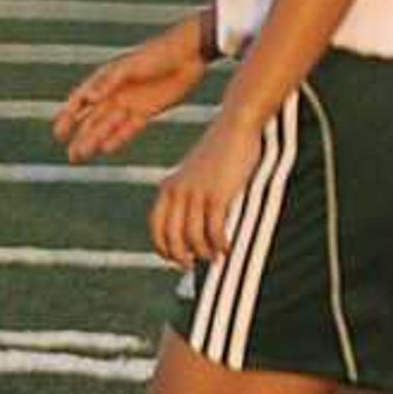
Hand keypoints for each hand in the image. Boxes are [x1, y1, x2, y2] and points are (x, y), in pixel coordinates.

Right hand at [54, 21, 207, 162]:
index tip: (59, 132)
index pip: (80, 100)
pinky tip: (106, 149)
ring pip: (107, 126)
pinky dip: (118, 138)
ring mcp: (130, 103)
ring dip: (94, 140)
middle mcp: (114, 93)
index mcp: (105, 79)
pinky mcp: (147, 111)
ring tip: (81, 156)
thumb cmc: (157, 54)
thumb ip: (109, 82)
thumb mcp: (131, 66)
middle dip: (80, 136)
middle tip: (71, 155)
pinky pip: (129, 128)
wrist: (189, 55)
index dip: (68, 116)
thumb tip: (89, 99)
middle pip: (91, 118)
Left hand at [151, 115, 263, 267]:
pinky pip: (214, 230)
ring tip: (215, 258)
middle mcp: (177, 192)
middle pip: (171, 237)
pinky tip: (228, 248)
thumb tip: (196, 223)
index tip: (175, 259)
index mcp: (168, 186)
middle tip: (193, 266)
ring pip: (193, 237)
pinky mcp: (217, 195)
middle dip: (180, 256)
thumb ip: (191, 194)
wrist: (236, 128)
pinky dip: (220, 244)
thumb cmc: (222, 151)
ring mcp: (196, 194)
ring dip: (204, 252)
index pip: (156, 227)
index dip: (163, 248)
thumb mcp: (197, 173)